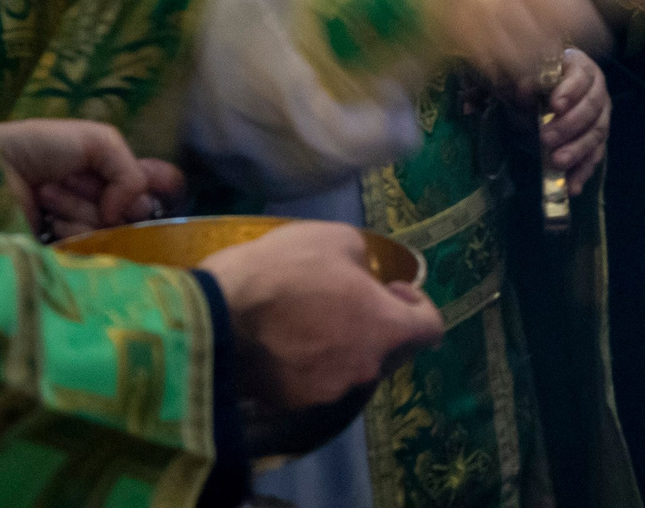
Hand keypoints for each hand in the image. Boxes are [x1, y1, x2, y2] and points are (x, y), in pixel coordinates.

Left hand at [0, 118, 182, 239]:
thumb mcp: (96, 140)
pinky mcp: (61, 253)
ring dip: (80, 208)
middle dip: (108, 195)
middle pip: (135, 212)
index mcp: (111, 173)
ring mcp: (81, 228)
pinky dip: (72, 231)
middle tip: (73, 180)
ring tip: (48, 195)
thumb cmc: (37, 147)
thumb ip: (129, 171)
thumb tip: (124, 213)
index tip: (152, 186)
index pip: (154, 186)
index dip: (159, 188)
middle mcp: (101, 202)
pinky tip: (48, 218)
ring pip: (110, 232)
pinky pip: (87, 251)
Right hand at [202, 221, 444, 411]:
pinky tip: (281, 339)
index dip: (419, 305)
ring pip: (349, 368)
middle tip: (349, 298)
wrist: (214, 319)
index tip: (393, 288)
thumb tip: (363, 276)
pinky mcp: (289, 404)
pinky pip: (312, 382)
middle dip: (378, 325)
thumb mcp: (336, 240)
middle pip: (390, 351)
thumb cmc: (282, 271)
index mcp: (385, 329)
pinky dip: (307, 363)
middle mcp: (364, 370)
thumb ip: (364, 262)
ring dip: (341, 345)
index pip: (430, 329)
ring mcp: (326, 393)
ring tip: (308, 317)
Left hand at [532, 47, 609, 194]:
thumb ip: (524, 85)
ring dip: (578, 150)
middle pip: (592, 108)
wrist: (543, 94)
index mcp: (581, 68)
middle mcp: (597, 91)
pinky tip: (572, 186)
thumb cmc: (535, 82)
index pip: (581, 77)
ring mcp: (601, 117)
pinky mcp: (597, 140)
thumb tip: (524, 88)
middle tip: (546, 138)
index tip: (554, 105)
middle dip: (570, 126)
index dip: (570, 91)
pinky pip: (595, 156)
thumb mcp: (526, 80)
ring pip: (597, 134)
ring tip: (558, 163)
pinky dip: (583, 172)